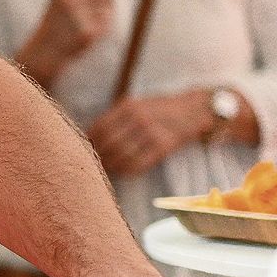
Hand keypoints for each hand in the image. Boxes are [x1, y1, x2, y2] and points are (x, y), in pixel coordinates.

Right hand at [20, 0, 114, 81]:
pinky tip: (88, 33)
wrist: (44, 50)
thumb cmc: (57, 22)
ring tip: (85, 24)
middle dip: (104, 2)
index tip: (84, 2)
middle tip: (87, 14)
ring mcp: (80, 15)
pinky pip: (108, 23)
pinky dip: (103, 28)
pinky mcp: (89, 31)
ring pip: (109, 8)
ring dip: (103, 16)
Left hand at [87, 92, 209, 176]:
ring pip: (122, 154)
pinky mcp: (164, 146)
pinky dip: (126, 170)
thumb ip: (116, 117)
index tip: (82, 148)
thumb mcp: (136, 104)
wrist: (194, 111)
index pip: (100, 127)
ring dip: (110, 165)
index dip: (89, 140)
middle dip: (98, 155)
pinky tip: (120, 172)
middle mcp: (139, 118)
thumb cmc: (159, 109)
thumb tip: (90, 135)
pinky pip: (139, 163)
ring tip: (104, 169)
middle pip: (109, 142)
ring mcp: (152, 132)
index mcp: (129, 106)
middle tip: (91, 162)